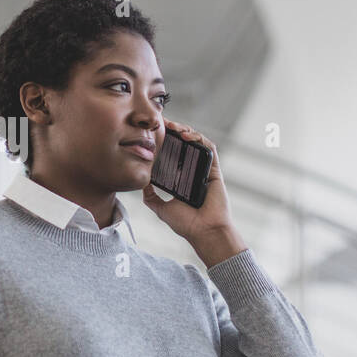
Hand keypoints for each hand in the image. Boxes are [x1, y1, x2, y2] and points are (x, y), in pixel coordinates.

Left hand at [141, 121, 235, 248]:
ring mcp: (204, 170)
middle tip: (160, 124)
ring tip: (172, 127)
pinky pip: (209, 149)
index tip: (151, 133)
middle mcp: (193, 172)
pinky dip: (199, 139)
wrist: (204, 231)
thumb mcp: (161, 208)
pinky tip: (186, 136)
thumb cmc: (186, 223)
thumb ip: (151, 197)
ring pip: (196, 143)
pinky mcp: (214, 170)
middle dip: (173, 132)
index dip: (163, 143)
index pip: (172, 155)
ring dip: (185, 131)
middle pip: (183, 145)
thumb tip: (141, 185)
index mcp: (181, 179)